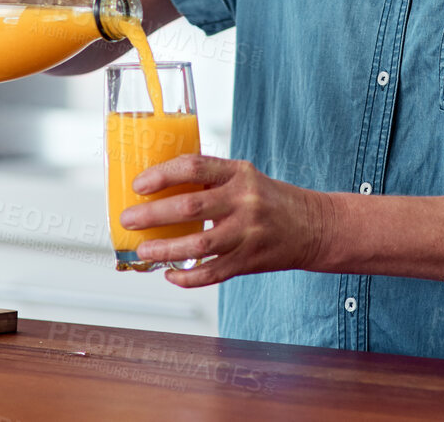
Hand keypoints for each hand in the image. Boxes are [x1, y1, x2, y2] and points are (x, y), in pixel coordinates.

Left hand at [118, 155, 333, 288]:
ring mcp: (247, 234)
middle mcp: (244, 202)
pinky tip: (170, 274)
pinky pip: (212, 273)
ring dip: (164, 250)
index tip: (139, 185)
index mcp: (240, 174)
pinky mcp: (248, 261)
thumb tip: (159, 186)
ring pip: (198, 245)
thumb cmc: (270, 199)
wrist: (314, 226)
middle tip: (129, 220)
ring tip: (143, 250)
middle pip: (190, 207)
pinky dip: (187, 277)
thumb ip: (210, 179)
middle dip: (153, 215)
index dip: (162, 175)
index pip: (194, 167)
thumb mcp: (244, 177)